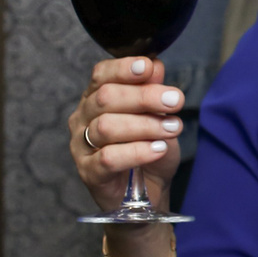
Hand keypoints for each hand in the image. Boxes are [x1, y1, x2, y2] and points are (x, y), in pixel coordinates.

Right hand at [68, 57, 185, 213]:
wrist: (149, 191)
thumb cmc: (149, 148)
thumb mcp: (158, 116)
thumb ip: (153, 90)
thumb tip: (155, 65)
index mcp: (96, 98)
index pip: (101, 75)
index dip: (123, 68)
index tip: (148, 67)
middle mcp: (83, 118)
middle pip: (106, 98)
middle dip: (145, 97)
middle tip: (176, 101)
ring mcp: (81, 146)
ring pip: (107, 127)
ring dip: (145, 125)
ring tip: (173, 128)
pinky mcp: (88, 172)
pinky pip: (109, 158)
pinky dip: (137, 152)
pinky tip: (158, 149)